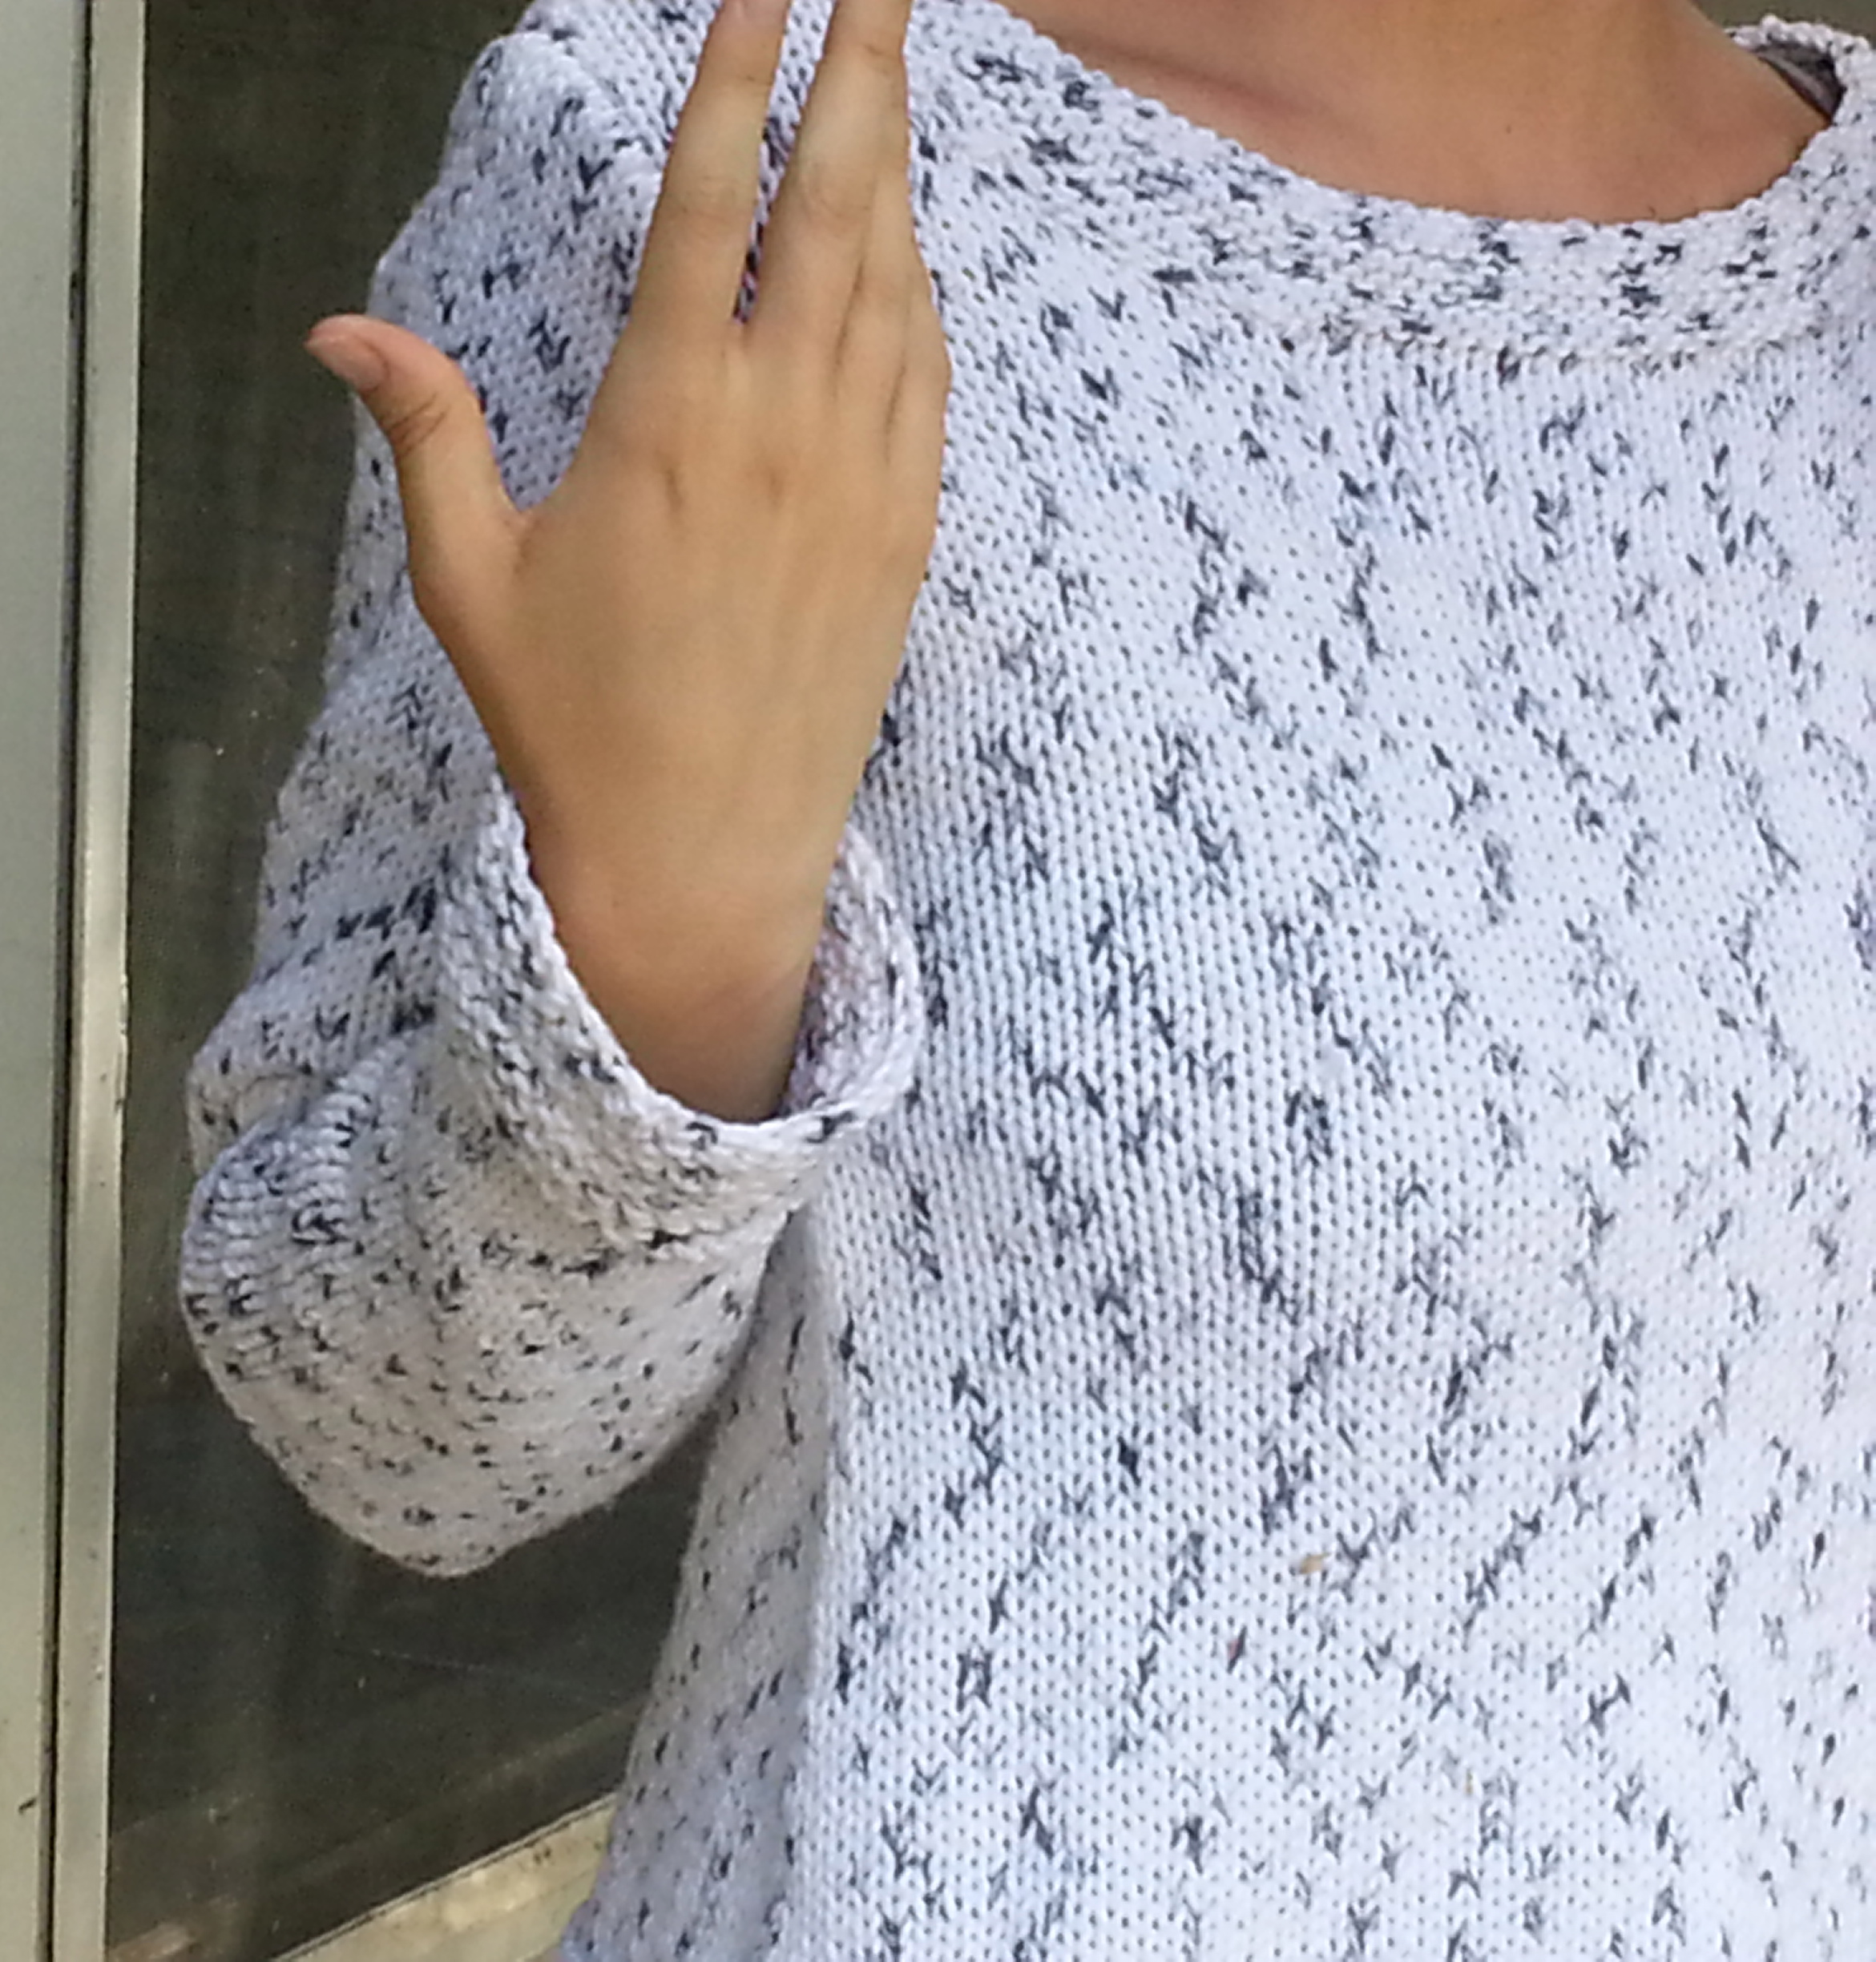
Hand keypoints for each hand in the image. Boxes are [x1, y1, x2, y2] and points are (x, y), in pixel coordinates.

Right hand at [307, 0, 948, 1006]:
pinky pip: (929, 384)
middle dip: (861, 75)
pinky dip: (925, 300)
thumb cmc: (576, 726)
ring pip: (896, 285)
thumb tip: (338, 329)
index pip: (713, 201)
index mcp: (666, 414)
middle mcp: (781, 426)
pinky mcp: (905, 537)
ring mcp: (860, 480)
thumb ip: (424, 435)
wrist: (704, 857)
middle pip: (836, 208)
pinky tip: (915, 251)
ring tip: (896, 77)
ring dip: (899, 171)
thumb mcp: (472, 581)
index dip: (739, 78)